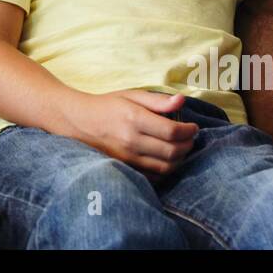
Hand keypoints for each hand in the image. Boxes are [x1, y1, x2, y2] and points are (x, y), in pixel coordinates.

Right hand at [65, 89, 198, 176]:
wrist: (79, 121)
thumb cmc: (108, 105)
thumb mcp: (132, 95)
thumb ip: (158, 100)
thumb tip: (181, 100)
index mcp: (134, 118)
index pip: (172, 131)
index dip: (189, 131)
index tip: (193, 127)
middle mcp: (131, 140)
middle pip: (172, 151)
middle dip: (188, 145)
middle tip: (190, 138)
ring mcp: (127, 157)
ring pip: (165, 167)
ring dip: (180, 159)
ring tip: (181, 148)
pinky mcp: (124, 167)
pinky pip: (153, 176)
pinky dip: (165, 170)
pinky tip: (166, 159)